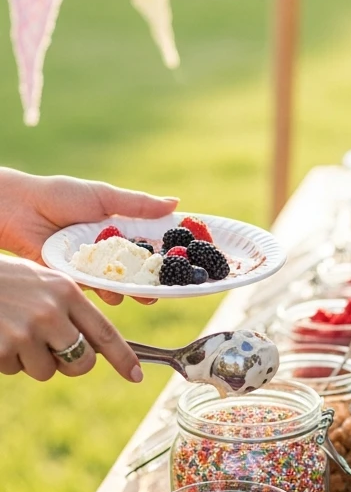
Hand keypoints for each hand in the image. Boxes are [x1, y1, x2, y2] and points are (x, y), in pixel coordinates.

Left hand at [0, 169, 177, 304]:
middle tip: (166, 289)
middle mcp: (109, 252)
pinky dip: (107, 293)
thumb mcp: (103, 196)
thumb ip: (139, 204)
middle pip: (139, 271)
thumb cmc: (59, 196)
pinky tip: (114, 294)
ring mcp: (93, 269)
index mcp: (119, 231)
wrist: (20, 209)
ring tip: (144, 295)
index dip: (169, 255)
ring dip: (133, 292)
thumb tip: (176, 203)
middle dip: (154, 282)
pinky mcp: (76, 281)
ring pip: (120, 285)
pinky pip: (96, 291)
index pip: (151, 246)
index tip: (190, 263)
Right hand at [0, 257, 143, 381]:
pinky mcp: (3, 348)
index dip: (123, 358)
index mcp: (66, 292)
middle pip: (82, 363)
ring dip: (30, 361)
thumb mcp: (40, 282)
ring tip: (12, 331)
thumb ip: (67, 308)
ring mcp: (26, 332)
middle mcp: (51, 312)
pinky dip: (4, 359)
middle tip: (50, 350)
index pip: (105, 333)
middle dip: (70, 364)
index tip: (136, 376)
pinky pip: (14, 370)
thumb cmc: (3, 280)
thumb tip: (93, 346)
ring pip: (46, 371)